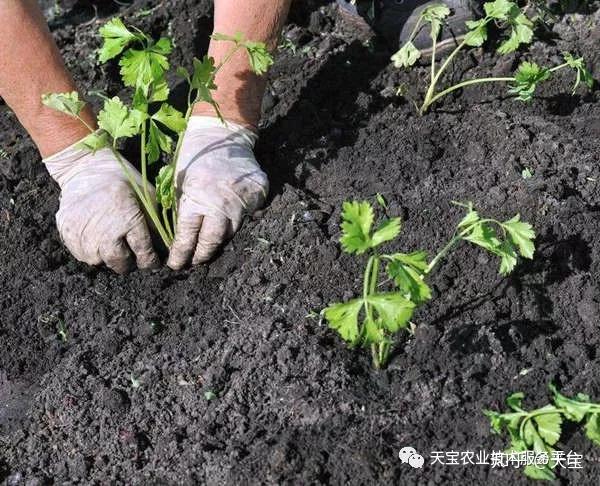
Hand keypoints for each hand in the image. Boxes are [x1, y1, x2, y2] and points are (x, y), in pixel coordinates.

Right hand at [43, 145, 158, 273]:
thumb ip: (156, 224)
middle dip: (129, 262)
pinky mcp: (67, 233)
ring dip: (108, 257)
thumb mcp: (147, 197)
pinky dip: (91, 251)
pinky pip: (82, 254)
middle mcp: (105, 232)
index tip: (152, 261)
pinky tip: (97, 238)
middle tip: (131, 255)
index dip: (150, 261)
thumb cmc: (122, 180)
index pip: (143, 254)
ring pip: (100, 261)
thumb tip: (166, 248)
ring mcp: (84, 234)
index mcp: (128, 221)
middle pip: (120, 263)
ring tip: (112, 243)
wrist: (85, 168)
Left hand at [167, 116, 267, 269]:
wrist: (223, 136)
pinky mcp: (257, 196)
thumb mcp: (180, 182)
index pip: (187, 236)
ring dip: (219, 240)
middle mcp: (221, 205)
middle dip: (201, 255)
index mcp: (196, 199)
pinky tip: (228, 222)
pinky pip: (248, 218)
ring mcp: (242, 202)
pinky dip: (238, 222)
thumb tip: (179, 236)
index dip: (180, 253)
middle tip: (193, 262)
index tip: (175, 263)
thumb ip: (182, 208)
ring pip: (231, 232)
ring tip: (208, 247)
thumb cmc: (195, 157)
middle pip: (212, 241)